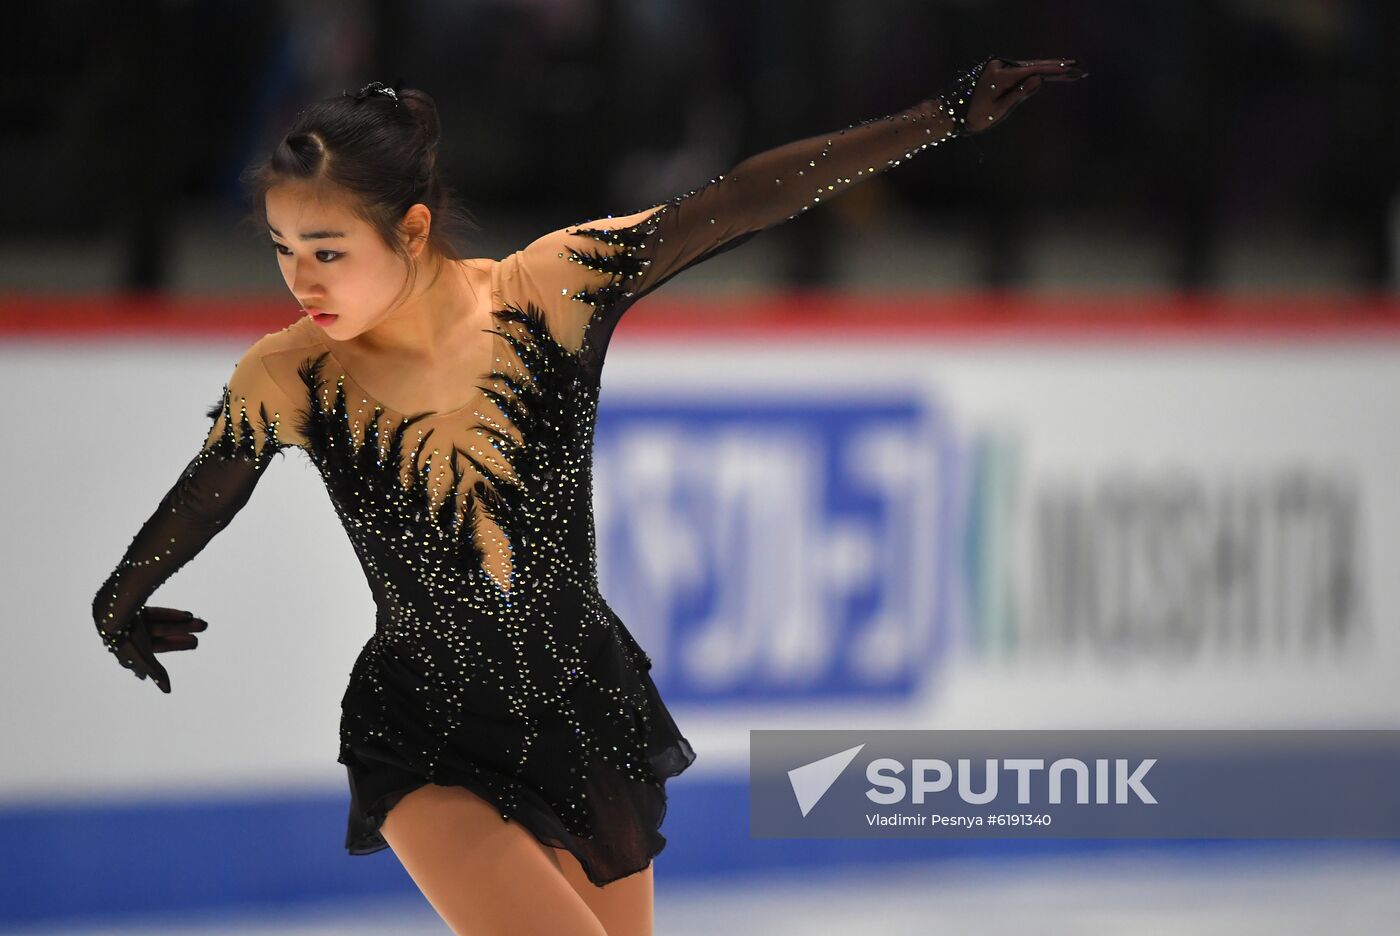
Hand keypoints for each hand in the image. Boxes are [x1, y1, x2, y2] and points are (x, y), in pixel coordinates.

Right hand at [96, 606, 206, 693]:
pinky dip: (172, 615)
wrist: (113, 611)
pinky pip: (157, 614)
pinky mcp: (134, 608)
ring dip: (181, 626)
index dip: (168, 655)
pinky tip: (189, 615)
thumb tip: (167, 690)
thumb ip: (155, 671)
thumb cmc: (126, 638)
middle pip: (160, 640)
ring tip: (202, 625)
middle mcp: (129, 639)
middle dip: (179, 640)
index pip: (152, 659)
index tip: (188, 648)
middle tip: (197, 641)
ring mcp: (132, 623)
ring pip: (161, 626)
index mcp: (128, 654)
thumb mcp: (143, 657)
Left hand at [941, 56, 1087, 136]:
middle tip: (1077, 66)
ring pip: (1026, 66)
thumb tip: (1039, 79)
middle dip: (1055, 66)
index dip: (1055, 71)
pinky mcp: (993, 70)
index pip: (1034, 70)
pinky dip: (1032, 70)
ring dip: (1046, 67)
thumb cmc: (972, 117)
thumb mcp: (999, 110)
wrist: (947, 114)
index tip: (1072, 70)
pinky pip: (1017, 70)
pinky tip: (1045, 72)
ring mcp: (995, 66)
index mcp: (1000, 76)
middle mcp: (998, 66)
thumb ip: (1020, 94)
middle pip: (1033, 65)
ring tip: (1067, 68)